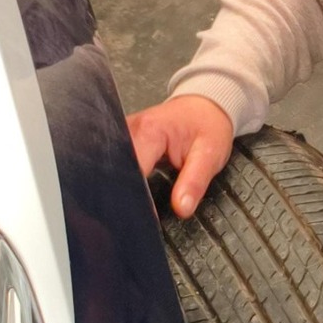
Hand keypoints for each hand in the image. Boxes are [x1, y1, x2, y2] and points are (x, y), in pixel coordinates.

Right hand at [127, 94, 234, 217]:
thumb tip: (182, 208)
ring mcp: (122, 133)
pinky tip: (127, 192)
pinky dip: (121, 177)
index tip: (142, 217)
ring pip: (112, 165)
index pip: (131, 171)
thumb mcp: (211, 155)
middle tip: (132, 216)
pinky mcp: (123, 139)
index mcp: (149, 131)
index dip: (134, 196)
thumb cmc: (208, 126)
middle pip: (115, 168)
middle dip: (122, 194)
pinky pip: (116, 161)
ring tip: (127, 206)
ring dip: (119, 185)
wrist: (205, 106)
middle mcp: (129, 129)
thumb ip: (194, 183)